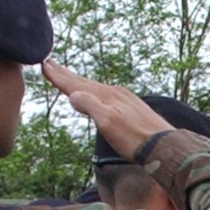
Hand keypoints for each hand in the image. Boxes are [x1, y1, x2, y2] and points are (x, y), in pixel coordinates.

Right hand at [43, 59, 175, 161]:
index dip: (59, 77)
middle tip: (50, 62)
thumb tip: (72, 95)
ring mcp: (125, 99)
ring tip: (69, 76)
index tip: (44, 65)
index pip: (76, 84)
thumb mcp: (107, 123)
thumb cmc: (135, 139)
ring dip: (80, 81)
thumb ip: (90, 106)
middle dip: (66, 74)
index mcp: (106, 95)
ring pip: (96, 86)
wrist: (165, 147)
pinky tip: (98, 93)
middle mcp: (115, 93)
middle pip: (85, 81)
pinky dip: (95, 90)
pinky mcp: (133, 107)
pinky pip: (107, 93)